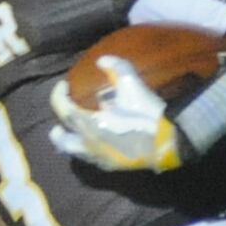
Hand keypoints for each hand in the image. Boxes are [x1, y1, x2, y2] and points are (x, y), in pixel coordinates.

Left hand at [49, 57, 186, 171]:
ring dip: (71, 139)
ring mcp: (98, 157)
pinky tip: (94, 141)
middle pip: (62, 138)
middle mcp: (88, 143)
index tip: (63, 85)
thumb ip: (117, 68)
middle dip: (58, 128)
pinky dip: (86, 148)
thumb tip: (102, 60)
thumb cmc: (146, 114)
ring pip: (74, 152)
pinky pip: (90, 158)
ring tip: (76, 131)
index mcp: (88, 123)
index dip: (58, 94)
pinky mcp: (110, 165)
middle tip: (65, 115)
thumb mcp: (133, 86)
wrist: (166, 142)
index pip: (62, 109)